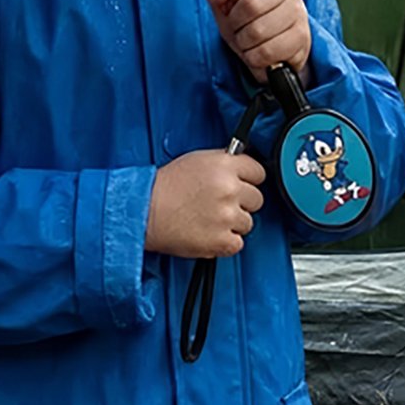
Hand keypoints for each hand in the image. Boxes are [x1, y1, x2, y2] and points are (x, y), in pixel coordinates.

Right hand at [145, 149, 266, 257]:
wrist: (145, 211)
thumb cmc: (166, 187)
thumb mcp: (197, 160)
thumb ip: (224, 163)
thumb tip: (242, 167)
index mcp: (224, 165)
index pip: (259, 172)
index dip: (248, 179)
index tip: (242, 184)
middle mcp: (229, 189)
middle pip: (256, 199)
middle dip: (241, 202)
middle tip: (220, 204)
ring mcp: (227, 216)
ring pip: (248, 222)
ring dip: (232, 223)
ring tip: (209, 219)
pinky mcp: (222, 240)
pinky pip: (238, 243)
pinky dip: (225, 242)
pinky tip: (209, 232)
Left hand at [205, 0, 310, 82]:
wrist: (273, 51)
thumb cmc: (247, 21)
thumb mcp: (225, 5)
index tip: (231, 4)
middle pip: (251, 4)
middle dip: (235, 23)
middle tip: (236, 28)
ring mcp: (298, 12)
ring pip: (258, 31)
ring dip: (243, 42)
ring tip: (247, 41)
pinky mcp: (302, 37)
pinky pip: (267, 51)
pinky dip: (254, 57)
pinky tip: (258, 52)